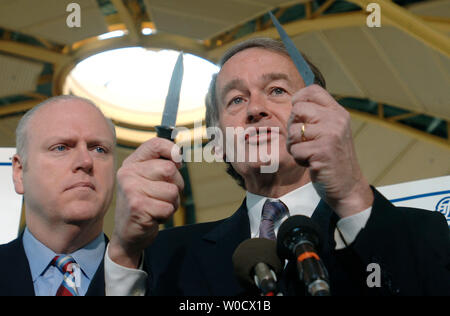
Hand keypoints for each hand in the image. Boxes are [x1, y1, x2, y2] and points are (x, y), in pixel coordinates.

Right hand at [109, 137, 183, 267]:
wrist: (128, 234)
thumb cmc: (143, 204)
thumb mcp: (148, 180)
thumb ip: (160, 165)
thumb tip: (179, 156)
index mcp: (132, 163)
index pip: (155, 144)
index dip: (172, 151)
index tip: (178, 162)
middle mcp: (128, 173)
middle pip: (170, 169)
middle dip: (176, 185)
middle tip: (164, 195)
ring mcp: (131, 189)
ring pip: (172, 190)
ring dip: (172, 203)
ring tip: (157, 207)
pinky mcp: (137, 206)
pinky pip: (168, 207)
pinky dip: (167, 215)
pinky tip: (153, 216)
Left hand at [286, 85, 372, 217]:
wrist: (347, 185)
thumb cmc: (332, 158)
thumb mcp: (329, 131)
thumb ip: (317, 116)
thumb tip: (294, 100)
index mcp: (338, 112)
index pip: (313, 90)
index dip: (299, 100)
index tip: (299, 117)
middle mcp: (336, 119)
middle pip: (297, 110)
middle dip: (293, 127)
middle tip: (303, 141)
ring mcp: (331, 134)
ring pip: (293, 131)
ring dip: (294, 146)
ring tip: (308, 153)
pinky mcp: (324, 150)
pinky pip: (296, 150)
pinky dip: (299, 159)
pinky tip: (312, 163)